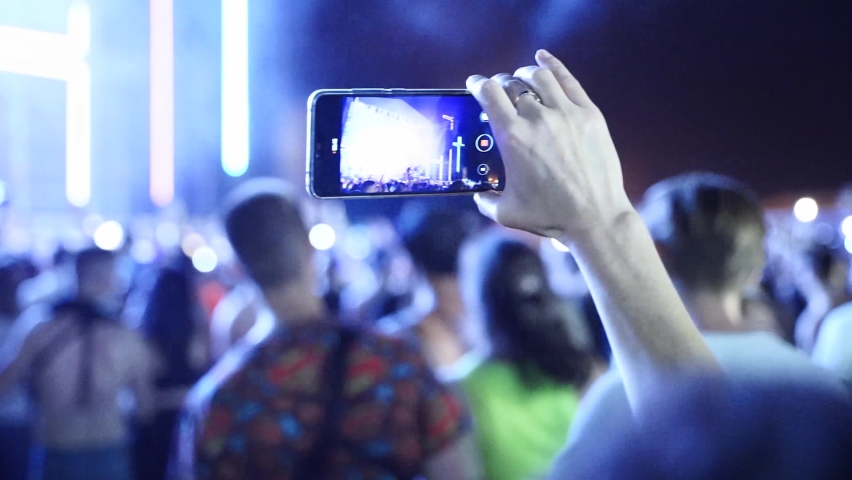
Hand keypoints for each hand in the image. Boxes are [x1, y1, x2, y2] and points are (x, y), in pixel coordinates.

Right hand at [467, 50, 633, 242]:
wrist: (594, 217)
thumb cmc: (549, 216)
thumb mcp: (507, 212)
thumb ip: (486, 201)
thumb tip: (478, 195)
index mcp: (512, 138)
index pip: (489, 94)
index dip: (478, 84)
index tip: (475, 84)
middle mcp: (537, 119)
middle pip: (513, 85)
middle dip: (501, 84)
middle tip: (500, 90)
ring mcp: (566, 114)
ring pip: (539, 77)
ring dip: (525, 74)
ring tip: (522, 77)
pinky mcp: (589, 114)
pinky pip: (568, 80)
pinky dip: (552, 64)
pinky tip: (543, 58)